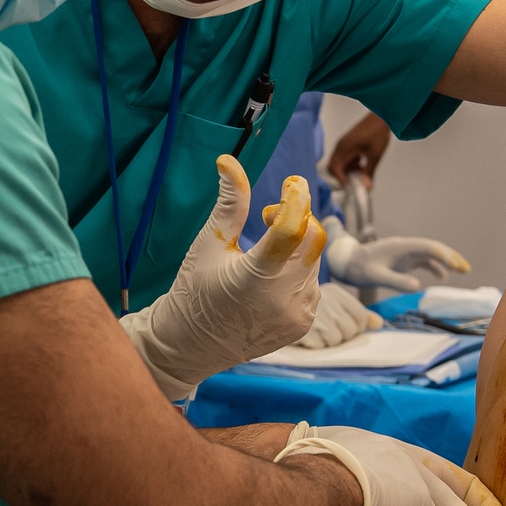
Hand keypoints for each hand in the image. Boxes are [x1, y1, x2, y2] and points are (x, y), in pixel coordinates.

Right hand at [121, 156, 325, 399]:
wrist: (192, 345)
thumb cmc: (194, 290)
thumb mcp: (209, 243)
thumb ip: (230, 203)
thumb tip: (229, 161)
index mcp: (255, 278)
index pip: (292, 228)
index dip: (296, 199)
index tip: (292, 183)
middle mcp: (283, 299)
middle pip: (312, 239)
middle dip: (296, 218)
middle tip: (266, 216)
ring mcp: (297, 314)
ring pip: (312, 260)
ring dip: (294, 246)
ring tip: (261, 252)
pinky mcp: (304, 324)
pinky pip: (311, 282)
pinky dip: (296, 270)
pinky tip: (269, 278)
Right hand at [295, 282, 382, 348]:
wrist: (279, 307)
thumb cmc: (314, 310)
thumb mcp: (337, 305)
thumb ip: (360, 314)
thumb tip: (379, 324)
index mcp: (337, 293)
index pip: (361, 318)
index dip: (355, 326)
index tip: (341, 322)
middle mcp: (328, 302)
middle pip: (350, 331)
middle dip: (341, 333)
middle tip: (326, 326)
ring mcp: (316, 316)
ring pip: (336, 340)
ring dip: (327, 340)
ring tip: (316, 330)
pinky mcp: (304, 330)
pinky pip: (320, 345)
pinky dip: (315, 344)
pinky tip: (308, 334)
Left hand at [323, 216, 469, 292]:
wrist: (347, 263)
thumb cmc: (360, 269)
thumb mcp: (376, 277)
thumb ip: (396, 281)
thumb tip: (418, 287)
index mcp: (400, 247)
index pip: (426, 247)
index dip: (442, 254)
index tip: (456, 265)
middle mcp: (405, 247)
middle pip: (432, 248)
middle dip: (450, 256)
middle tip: (465, 268)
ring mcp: (405, 253)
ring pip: (430, 253)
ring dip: (446, 260)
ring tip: (463, 270)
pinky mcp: (403, 260)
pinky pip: (423, 261)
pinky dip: (435, 267)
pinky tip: (443, 277)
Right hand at [326, 112, 391, 188]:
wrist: (381, 117)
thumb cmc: (377, 133)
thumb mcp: (374, 155)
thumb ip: (369, 172)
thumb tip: (366, 188)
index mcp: (344, 149)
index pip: (334, 168)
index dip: (339, 179)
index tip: (349, 187)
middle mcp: (340, 147)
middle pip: (333, 166)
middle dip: (342, 176)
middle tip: (355, 181)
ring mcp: (343, 144)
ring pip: (339, 162)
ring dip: (347, 170)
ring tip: (361, 171)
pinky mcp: (348, 143)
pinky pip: (344, 157)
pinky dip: (350, 164)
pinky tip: (362, 164)